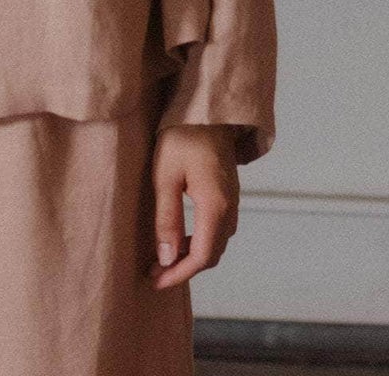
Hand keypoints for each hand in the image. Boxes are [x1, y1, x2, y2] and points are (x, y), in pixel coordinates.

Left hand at [147, 123, 239, 290]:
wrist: (205, 107)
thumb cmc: (181, 137)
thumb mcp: (165, 176)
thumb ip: (167, 219)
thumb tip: (166, 258)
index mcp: (215, 206)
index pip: (201, 256)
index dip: (179, 273)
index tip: (155, 280)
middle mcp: (230, 207)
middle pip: (212, 254)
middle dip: (184, 269)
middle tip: (156, 273)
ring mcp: (233, 199)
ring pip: (217, 242)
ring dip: (193, 256)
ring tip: (165, 258)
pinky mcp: (229, 192)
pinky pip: (218, 228)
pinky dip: (200, 240)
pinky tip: (181, 236)